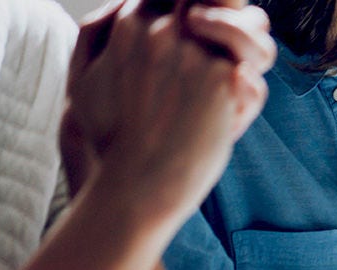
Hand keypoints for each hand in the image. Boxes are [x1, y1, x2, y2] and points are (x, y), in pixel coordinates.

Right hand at [61, 0, 273, 220]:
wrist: (138, 184)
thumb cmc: (111, 140)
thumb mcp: (84, 81)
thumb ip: (98, 35)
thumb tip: (124, 6)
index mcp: (130, 23)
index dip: (197, 6)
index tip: (203, 23)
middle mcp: (164, 31)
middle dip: (230, 15)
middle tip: (230, 44)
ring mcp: (196, 54)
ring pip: (244, 29)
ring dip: (249, 45)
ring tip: (239, 70)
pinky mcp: (224, 81)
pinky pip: (252, 73)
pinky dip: (248, 93)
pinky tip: (233, 116)